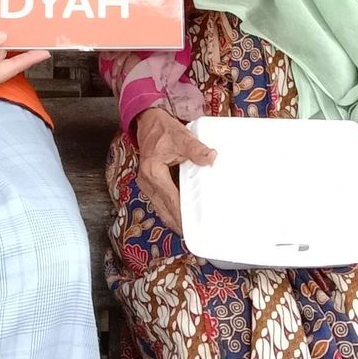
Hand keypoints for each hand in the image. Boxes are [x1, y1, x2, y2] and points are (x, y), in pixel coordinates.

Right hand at [133, 107, 216, 234]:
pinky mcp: (149, 184)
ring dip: (173, 220)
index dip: (181, 216)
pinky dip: (169, 211)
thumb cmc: (163, 130)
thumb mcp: (181, 137)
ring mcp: (146, 185)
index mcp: (153, 172)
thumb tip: (211, 158)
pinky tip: (180, 217)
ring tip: (189, 231)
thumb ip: (196, 149)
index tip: (192, 228)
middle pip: (164, 210)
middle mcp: (146, 182)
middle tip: (195, 236)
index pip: (171, 200)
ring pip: (160, 209)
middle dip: (178, 224)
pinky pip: (159, 203)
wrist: (148, 122)